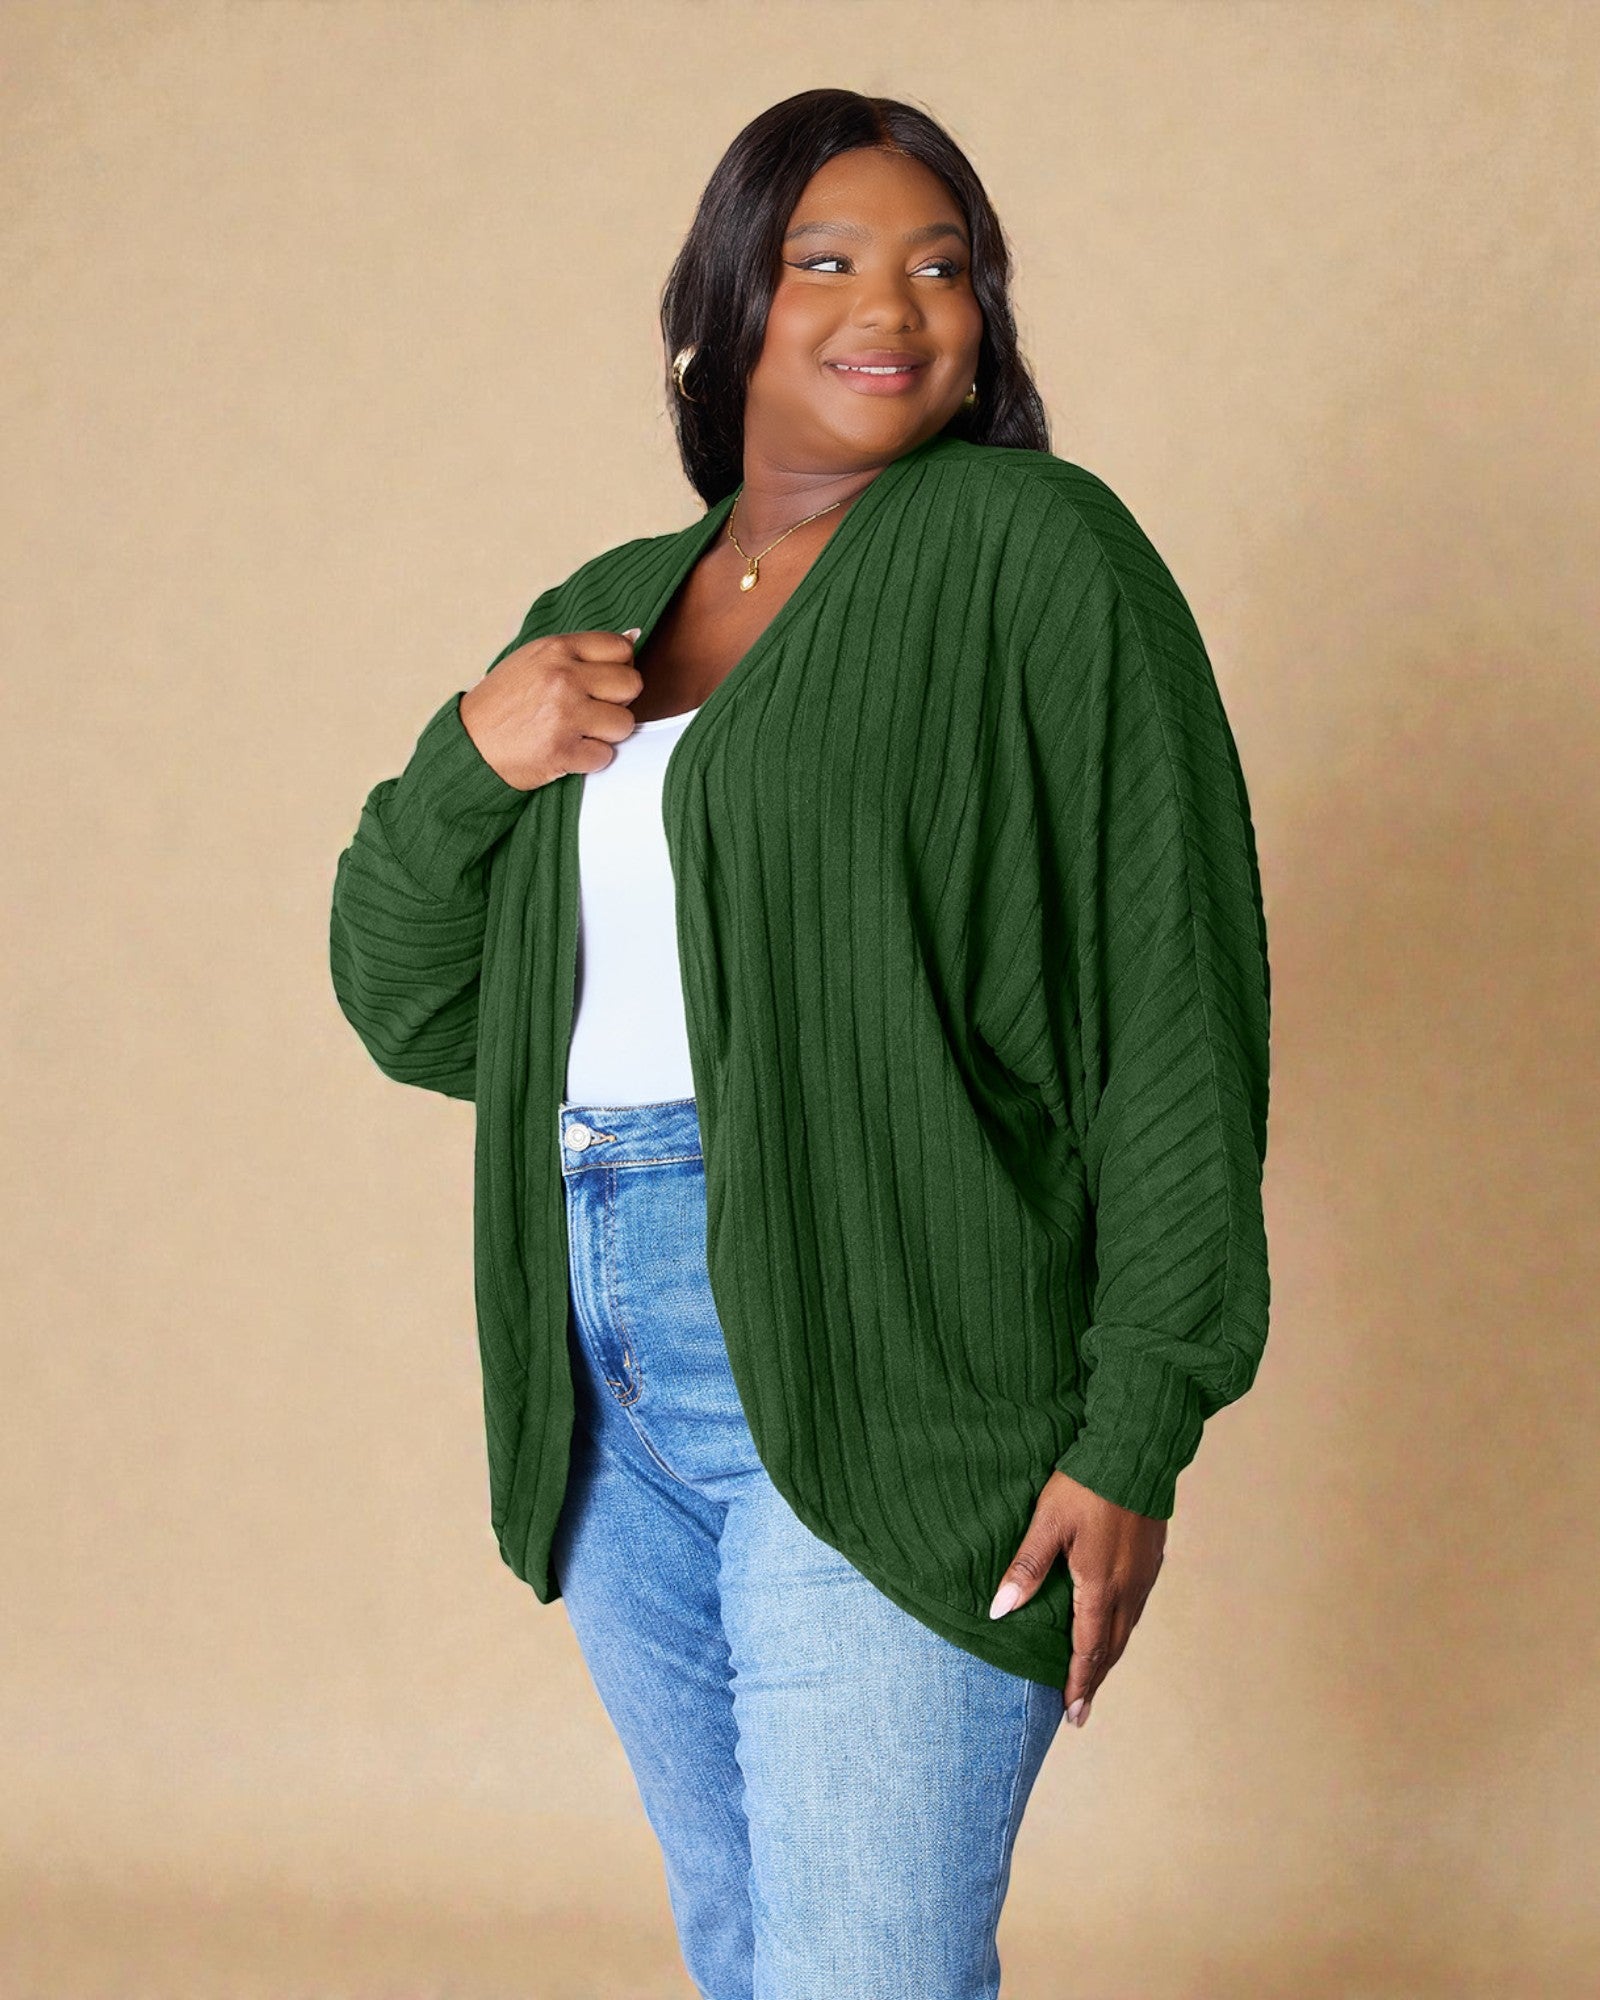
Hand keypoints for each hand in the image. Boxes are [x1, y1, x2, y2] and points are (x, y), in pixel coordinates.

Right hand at [457, 624, 645, 790]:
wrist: (468, 745)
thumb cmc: (502, 703)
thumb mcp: (534, 661)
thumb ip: (581, 652)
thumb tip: (633, 636)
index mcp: (556, 649)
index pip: (621, 648)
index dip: (619, 668)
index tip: (602, 683)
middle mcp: (563, 677)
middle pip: (631, 684)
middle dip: (617, 701)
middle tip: (592, 711)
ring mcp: (564, 715)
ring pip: (624, 723)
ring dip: (606, 733)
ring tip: (578, 732)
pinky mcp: (562, 751)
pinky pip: (605, 756)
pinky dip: (589, 760)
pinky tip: (567, 752)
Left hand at [988, 1468, 1166, 1723]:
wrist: (1136, 1450)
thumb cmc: (1086, 1483)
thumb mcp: (1047, 1523)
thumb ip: (1025, 1568)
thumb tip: (999, 1610)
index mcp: (1100, 1586)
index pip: (1087, 1648)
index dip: (1078, 1683)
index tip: (1072, 1714)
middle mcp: (1128, 1588)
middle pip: (1111, 1647)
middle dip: (1094, 1680)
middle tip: (1080, 1709)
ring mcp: (1144, 1573)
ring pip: (1127, 1628)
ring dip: (1109, 1655)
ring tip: (1095, 1675)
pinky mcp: (1152, 1557)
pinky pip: (1137, 1606)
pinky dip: (1123, 1627)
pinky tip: (1115, 1624)